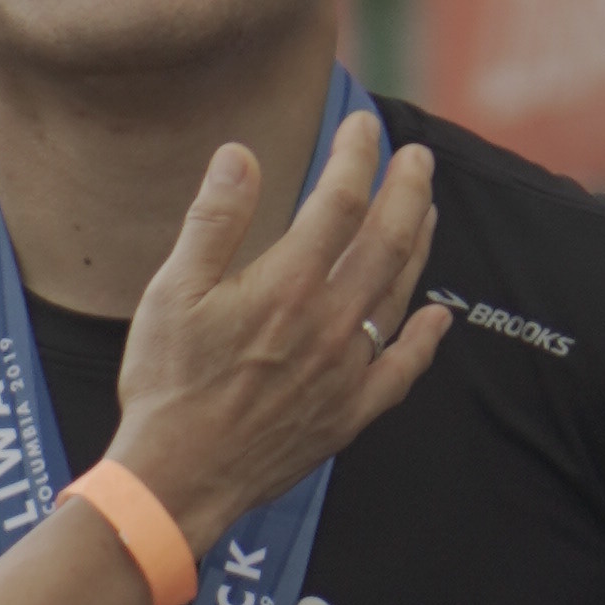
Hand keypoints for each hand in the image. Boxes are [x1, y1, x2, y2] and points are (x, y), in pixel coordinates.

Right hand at [113, 115, 447, 551]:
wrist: (178, 480)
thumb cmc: (166, 386)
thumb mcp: (171, 292)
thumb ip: (213, 220)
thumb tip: (239, 155)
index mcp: (286, 285)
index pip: (339, 200)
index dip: (355, 155)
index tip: (360, 125)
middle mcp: (329, 323)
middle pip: (387, 241)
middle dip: (407, 190)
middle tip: (416, 157)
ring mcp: (346, 370)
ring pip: (399, 294)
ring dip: (419, 246)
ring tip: (427, 211)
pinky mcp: (349, 414)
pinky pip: (401, 370)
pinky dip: (424, 339)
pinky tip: (438, 317)